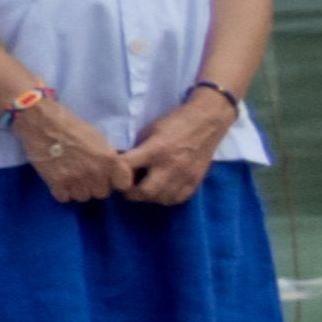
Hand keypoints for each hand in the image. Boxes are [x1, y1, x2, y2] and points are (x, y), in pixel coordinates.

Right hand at [19, 102, 130, 209]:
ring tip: (70, 176)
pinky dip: (62, 191)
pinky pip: (64, 198)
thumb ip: (109, 158)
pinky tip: (59, 180)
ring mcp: (76, 180)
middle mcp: (96, 173)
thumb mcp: (99, 140)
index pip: (124, 185)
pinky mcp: (56, 183)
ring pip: (83, 197)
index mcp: (110, 160)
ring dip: (78, 189)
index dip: (116, 181)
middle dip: (95, 186)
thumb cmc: (73, 127)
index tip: (109, 177)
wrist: (43, 123)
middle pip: (102, 194)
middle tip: (85, 174)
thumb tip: (113, 172)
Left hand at [120, 88, 232, 208]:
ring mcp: (184, 176)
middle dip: (132, 193)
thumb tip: (122, 166)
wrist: (207, 122)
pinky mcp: (196, 181)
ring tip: (145, 189)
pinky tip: (162, 190)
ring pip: (161, 199)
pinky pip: (178, 199)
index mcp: (154, 150)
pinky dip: (167, 198)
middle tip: (129, 188)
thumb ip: (137, 150)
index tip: (114, 175)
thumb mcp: (149, 131)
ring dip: (149, 197)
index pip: (126, 168)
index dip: (116, 173)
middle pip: (145, 192)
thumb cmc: (174, 123)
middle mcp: (170, 166)